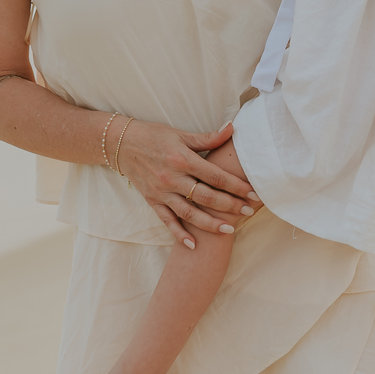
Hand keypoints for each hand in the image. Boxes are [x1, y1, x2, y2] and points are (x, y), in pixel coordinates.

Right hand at [117, 119, 258, 245]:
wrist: (121, 144)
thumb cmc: (153, 136)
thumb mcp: (181, 134)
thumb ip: (207, 138)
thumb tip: (232, 129)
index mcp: (182, 159)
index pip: (215, 176)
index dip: (236, 185)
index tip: (253, 193)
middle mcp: (172, 178)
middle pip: (206, 196)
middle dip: (229, 205)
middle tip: (249, 212)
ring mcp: (161, 192)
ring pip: (189, 213)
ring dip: (209, 223)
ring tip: (229, 230)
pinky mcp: (152, 201)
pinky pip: (167, 221)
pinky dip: (179, 234)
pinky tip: (193, 245)